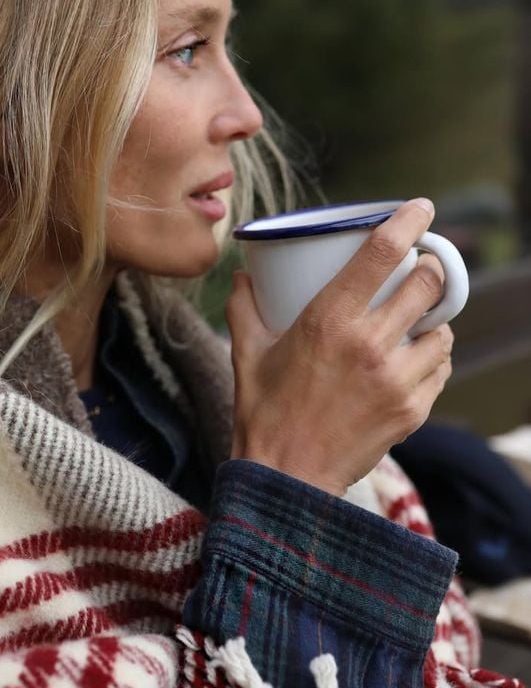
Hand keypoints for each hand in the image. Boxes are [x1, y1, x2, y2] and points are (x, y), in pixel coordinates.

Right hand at [226, 198, 453, 495]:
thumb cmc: (262, 411)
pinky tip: (414, 358)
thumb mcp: (246, 352)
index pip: (382, 254)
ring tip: (416, 319)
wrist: (285, 479)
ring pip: (443, 328)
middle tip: (420, 267)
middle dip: (430, 268)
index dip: (410, 221)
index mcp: (328, 321)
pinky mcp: (412, 410)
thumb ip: (244, 307)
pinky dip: (432, 358)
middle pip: (427, 284)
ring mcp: (396, 380)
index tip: (422, 208)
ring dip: (434, 317)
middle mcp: (370, 345)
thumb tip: (244, 275)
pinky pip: (440, 369)